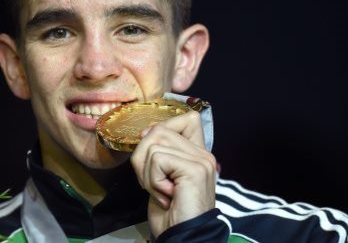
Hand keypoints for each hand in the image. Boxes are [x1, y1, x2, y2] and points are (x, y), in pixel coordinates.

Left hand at [130, 110, 216, 236]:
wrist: (181, 237)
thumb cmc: (170, 213)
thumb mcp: (160, 176)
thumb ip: (158, 152)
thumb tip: (145, 131)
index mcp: (198, 153)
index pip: (185, 117)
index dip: (162, 129)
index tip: (156, 159)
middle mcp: (203, 153)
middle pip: (159, 130)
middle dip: (144, 159)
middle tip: (155, 184)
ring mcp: (201, 160)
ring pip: (154, 143)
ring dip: (147, 172)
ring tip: (161, 191)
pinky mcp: (194, 169)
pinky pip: (157, 159)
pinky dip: (153, 180)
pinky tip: (166, 196)